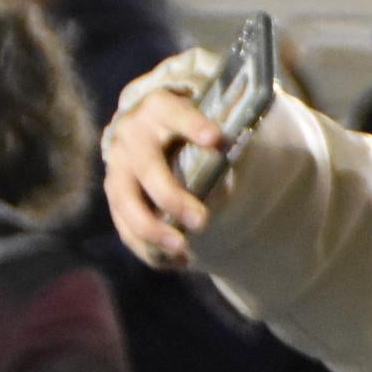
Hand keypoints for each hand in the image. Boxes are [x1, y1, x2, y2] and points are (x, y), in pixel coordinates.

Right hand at [101, 88, 223, 270]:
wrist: (154, 133)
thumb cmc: (194, 129)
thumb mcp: (207, 123)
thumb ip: (227, 137)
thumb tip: (255, 155)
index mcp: (159, 109)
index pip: (174, 113)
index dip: (192, 125)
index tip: (216, 139)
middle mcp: (133, 136)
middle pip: (147, 168)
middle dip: (173, 197)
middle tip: (202, 221)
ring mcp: (119, 168)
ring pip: (127, 202)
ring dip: (153, 230)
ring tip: (184, 251)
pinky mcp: (116, 198)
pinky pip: (125, 227)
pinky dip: (149, 249)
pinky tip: (176, 262)